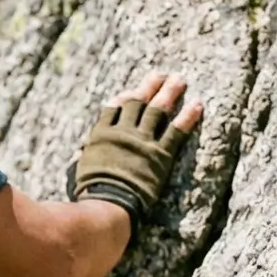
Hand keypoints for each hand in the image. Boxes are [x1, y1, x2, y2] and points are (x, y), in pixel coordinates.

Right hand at [68, 72, 202, 236]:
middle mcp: (122, 131)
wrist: (109, 201)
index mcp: (101, 135)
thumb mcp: (79, 170)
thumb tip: (78, 154)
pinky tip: (197, 104)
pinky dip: (188, 117)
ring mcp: (142, 140)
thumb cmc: (90, 191)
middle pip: (137, 103)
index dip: (123, 98)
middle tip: (160, 75)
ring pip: (157, 110)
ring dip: (170, 92)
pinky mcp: (160, 153)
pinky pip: (176, 131)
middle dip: (149, 87)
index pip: (113, 108)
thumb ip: (82, 158)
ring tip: (179, 79)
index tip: (131, 91)